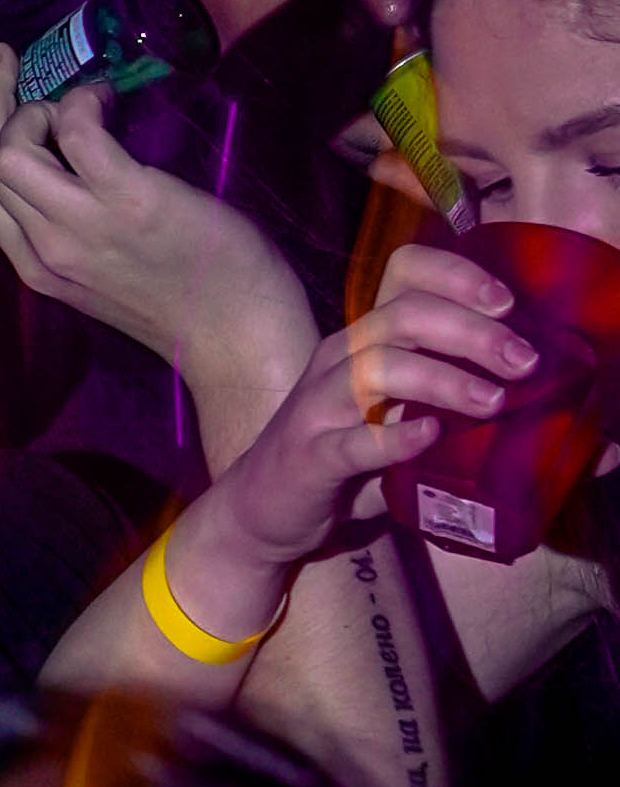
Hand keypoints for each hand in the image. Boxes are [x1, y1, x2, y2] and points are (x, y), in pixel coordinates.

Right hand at [0, 44, 293, 382]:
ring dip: (25, 105)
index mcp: (31, 263)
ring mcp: (80, 226)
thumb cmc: (182, 302)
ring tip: (64, 97)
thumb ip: (70, 228)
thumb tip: (61, 165)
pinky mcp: (128, 202)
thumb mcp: (100, 273)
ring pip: (7, 148)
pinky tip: (102, 98)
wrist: (236, 337)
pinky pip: (78, 134)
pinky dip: (79, 102)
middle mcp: (42, 246)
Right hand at [200, 246, 540, 595]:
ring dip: (443, 379)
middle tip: (522, 361)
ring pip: (379, 369)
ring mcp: (318, 407)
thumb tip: (526, 395)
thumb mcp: (388, 411)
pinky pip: (354, 442)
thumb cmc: (339, 457)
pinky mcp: (310, 458)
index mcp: (362, 340)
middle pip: (403, 316)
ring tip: (492, 402)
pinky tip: (430, 435)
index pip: (404, 274)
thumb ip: (439, 398)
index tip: (508, 304)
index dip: (457, 276)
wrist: (261, 511)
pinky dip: (395, 438)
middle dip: (471, 331)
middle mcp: (338, 360)